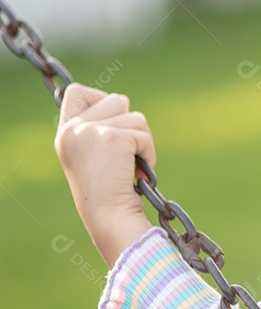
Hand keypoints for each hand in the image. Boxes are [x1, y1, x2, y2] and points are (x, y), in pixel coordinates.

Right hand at [55, 83, 154, 267]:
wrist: (109, 216)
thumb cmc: (108, 190)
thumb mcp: (93, 152)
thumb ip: (99, 126)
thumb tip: (120, 101)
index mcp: (65, 133)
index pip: (77, 92)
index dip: (99, 100)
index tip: (109, 127)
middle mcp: (72, 129)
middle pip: (116, 100)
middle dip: (129, 125)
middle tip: (122, 155)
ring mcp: (90, 131)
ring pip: (136, 116)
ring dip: (141, 141)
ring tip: (129, 166)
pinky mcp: (112, 137)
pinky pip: (144, 134)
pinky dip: (148, 152)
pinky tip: (135, 172)